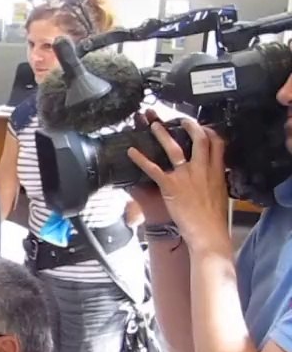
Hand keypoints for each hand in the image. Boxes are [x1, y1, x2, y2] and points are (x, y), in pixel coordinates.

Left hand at [127, 118, 229, 249]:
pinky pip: (153, 169)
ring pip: (175, 148)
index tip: (204, 126)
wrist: (208, 232)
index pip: (217, 143)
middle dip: (189, 125)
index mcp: (217, 171)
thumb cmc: (214, 217)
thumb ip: (216, 179)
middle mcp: (203, 169)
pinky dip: (141, 159)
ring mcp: (186, 176)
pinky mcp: (171, 186)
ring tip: (154, 124)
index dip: (210, 131)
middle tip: (180, 119)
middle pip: (198, 139)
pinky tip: (131, 151)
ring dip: (163, 134)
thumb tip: (214, 174)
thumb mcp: (221, 192)